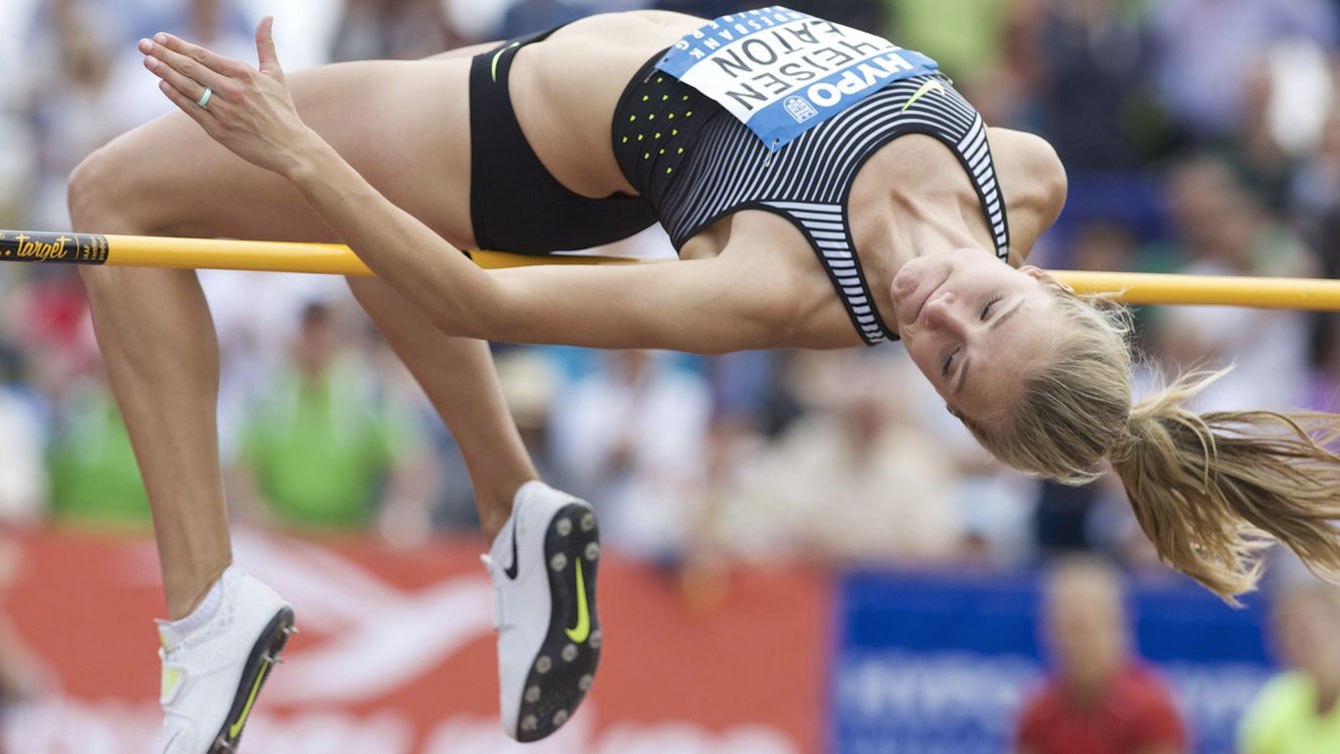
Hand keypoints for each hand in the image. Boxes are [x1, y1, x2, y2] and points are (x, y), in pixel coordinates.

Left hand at [140, 17, 316, 176]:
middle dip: (164, 54)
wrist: (291, 147)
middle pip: (191, 68)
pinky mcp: (219, 131)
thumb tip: (268, 17)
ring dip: (164, 72)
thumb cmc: (282, 110)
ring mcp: (224, 111)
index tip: (160, 36)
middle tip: (143, 44)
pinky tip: (163, 84)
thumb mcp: (276, 75)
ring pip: (188, 87)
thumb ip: (266, 45)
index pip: (203, 55)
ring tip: (147, 60)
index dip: (179, 45)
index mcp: (244, 74)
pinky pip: (191, 109)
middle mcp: (233, 91)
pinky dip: (176, 96)